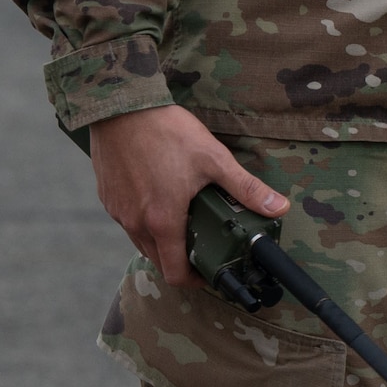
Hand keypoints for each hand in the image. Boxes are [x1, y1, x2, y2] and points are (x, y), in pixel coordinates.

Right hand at [89, 104, 287, 287]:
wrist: (122, 106)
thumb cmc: (167, 131)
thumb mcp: (214, 158)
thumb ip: (246, 188)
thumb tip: (278, 207)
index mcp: (162, 221)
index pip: (175, 273)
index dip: (194, 280)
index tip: (208, 271)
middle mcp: (136, 223)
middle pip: (158, 260)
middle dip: (179, 259)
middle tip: (200, 241)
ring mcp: (118, 211)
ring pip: (140, 241)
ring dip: (160, 239)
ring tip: (182, 217)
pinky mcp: (107, 197)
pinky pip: (126, 220)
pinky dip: (143, 219)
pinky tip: (157, 196)